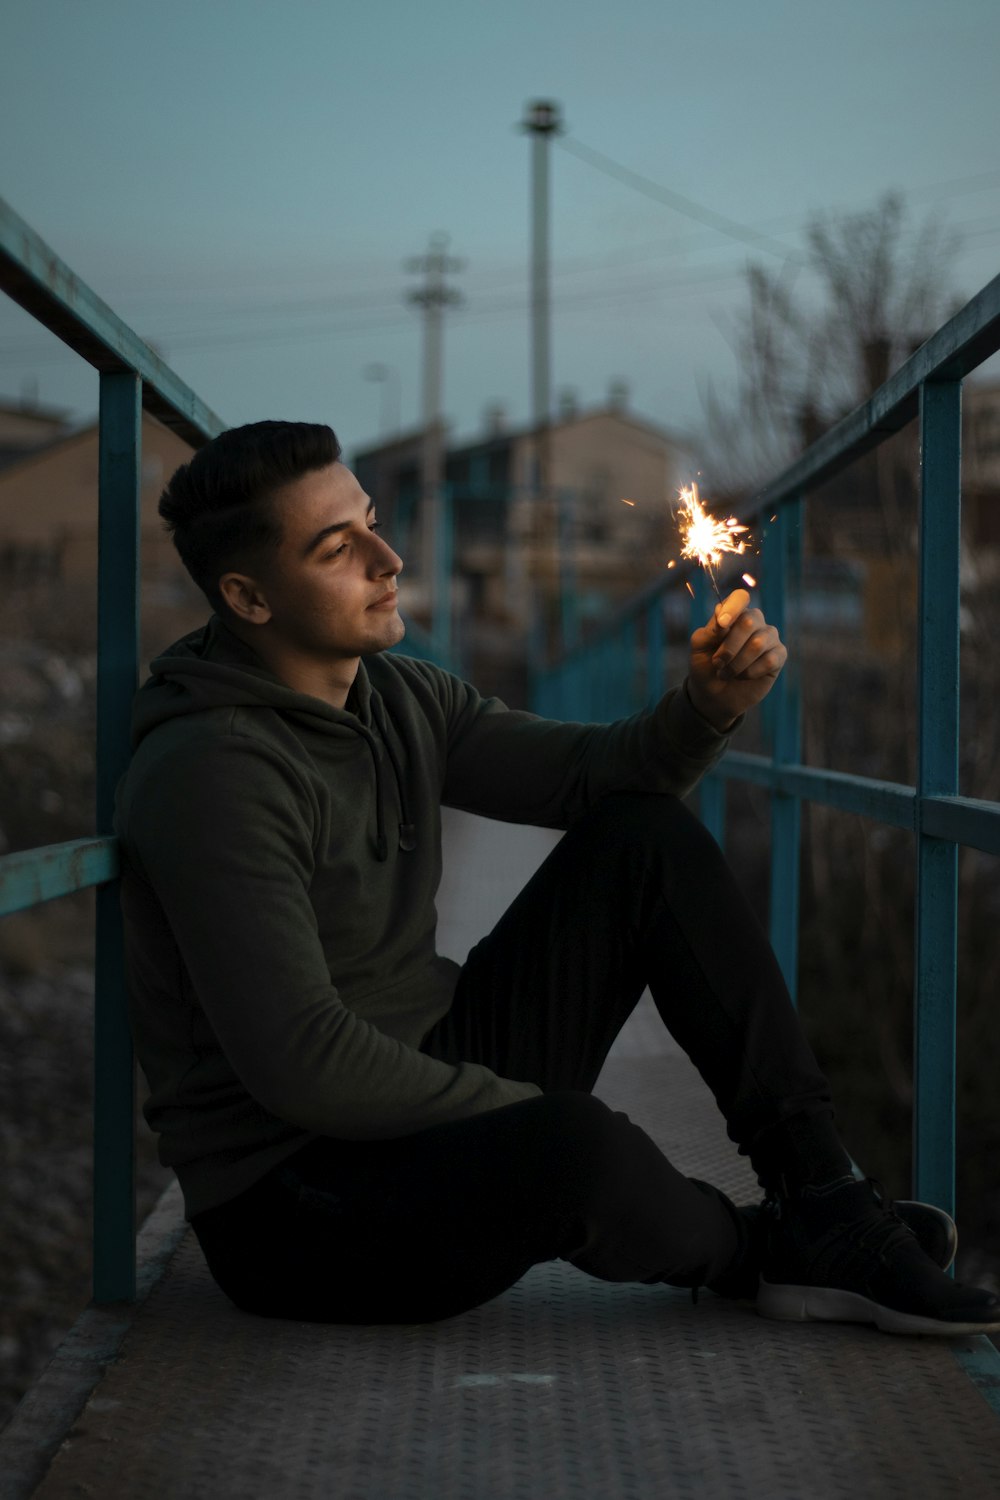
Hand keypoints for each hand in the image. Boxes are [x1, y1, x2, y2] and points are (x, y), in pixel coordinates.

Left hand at [686, 587, 786, 730]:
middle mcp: (754, 621)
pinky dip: (750, 672)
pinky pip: (769, 659)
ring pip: (759, 643)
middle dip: (729, 647)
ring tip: (725, 673)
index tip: (721, 625)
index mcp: (733, 613)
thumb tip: (722, 616)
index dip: (732, 608)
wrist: (714, 695)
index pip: (740, 598)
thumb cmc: (706, 666)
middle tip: (717, 663)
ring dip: (737, 663)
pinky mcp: (778, 655)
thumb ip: (709, 630)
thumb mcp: (699, 647)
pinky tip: (743, 677)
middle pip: (749, 621)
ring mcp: (769, 637)